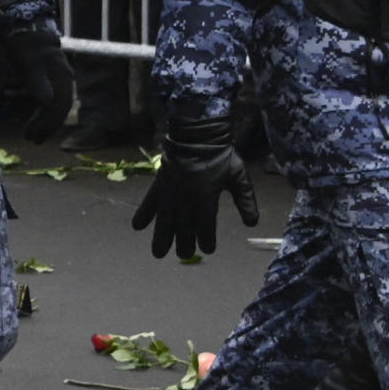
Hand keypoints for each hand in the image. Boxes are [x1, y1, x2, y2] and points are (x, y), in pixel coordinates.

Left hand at [0, 27, 73, 141]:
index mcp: (62, 76)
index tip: (34, 137)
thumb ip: (38, 83)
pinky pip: (51, 101)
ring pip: (56, 106)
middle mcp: (65, 79)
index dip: (49, 123)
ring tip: (30, 135)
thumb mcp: (29, 65)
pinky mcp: (52, 80)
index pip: (60, 105)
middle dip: (47, 126)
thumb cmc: (26, 47)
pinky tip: (33, 122)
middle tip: (32, 140)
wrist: (26, 30)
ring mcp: (59, 79)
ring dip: (44, 122)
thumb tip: (47, 102)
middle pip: (60, 108)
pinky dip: (42, 113)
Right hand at [130, 112, 260, 259]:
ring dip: (161, 238)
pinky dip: (143, 214)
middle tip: (185, 255)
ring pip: (164, 221)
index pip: (205, 227)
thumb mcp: (238, 177)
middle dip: (184, 244)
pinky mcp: (159, 185)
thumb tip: (252, 223)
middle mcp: (184, 200)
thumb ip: (245, 201)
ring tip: (158, 254)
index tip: (208, 249)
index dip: (206, 240)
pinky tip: (137, 227)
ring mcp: (169, 193)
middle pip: (183, 228)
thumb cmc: (221, 156)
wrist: (197, 134)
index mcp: (204, 199)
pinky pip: (149, 202)